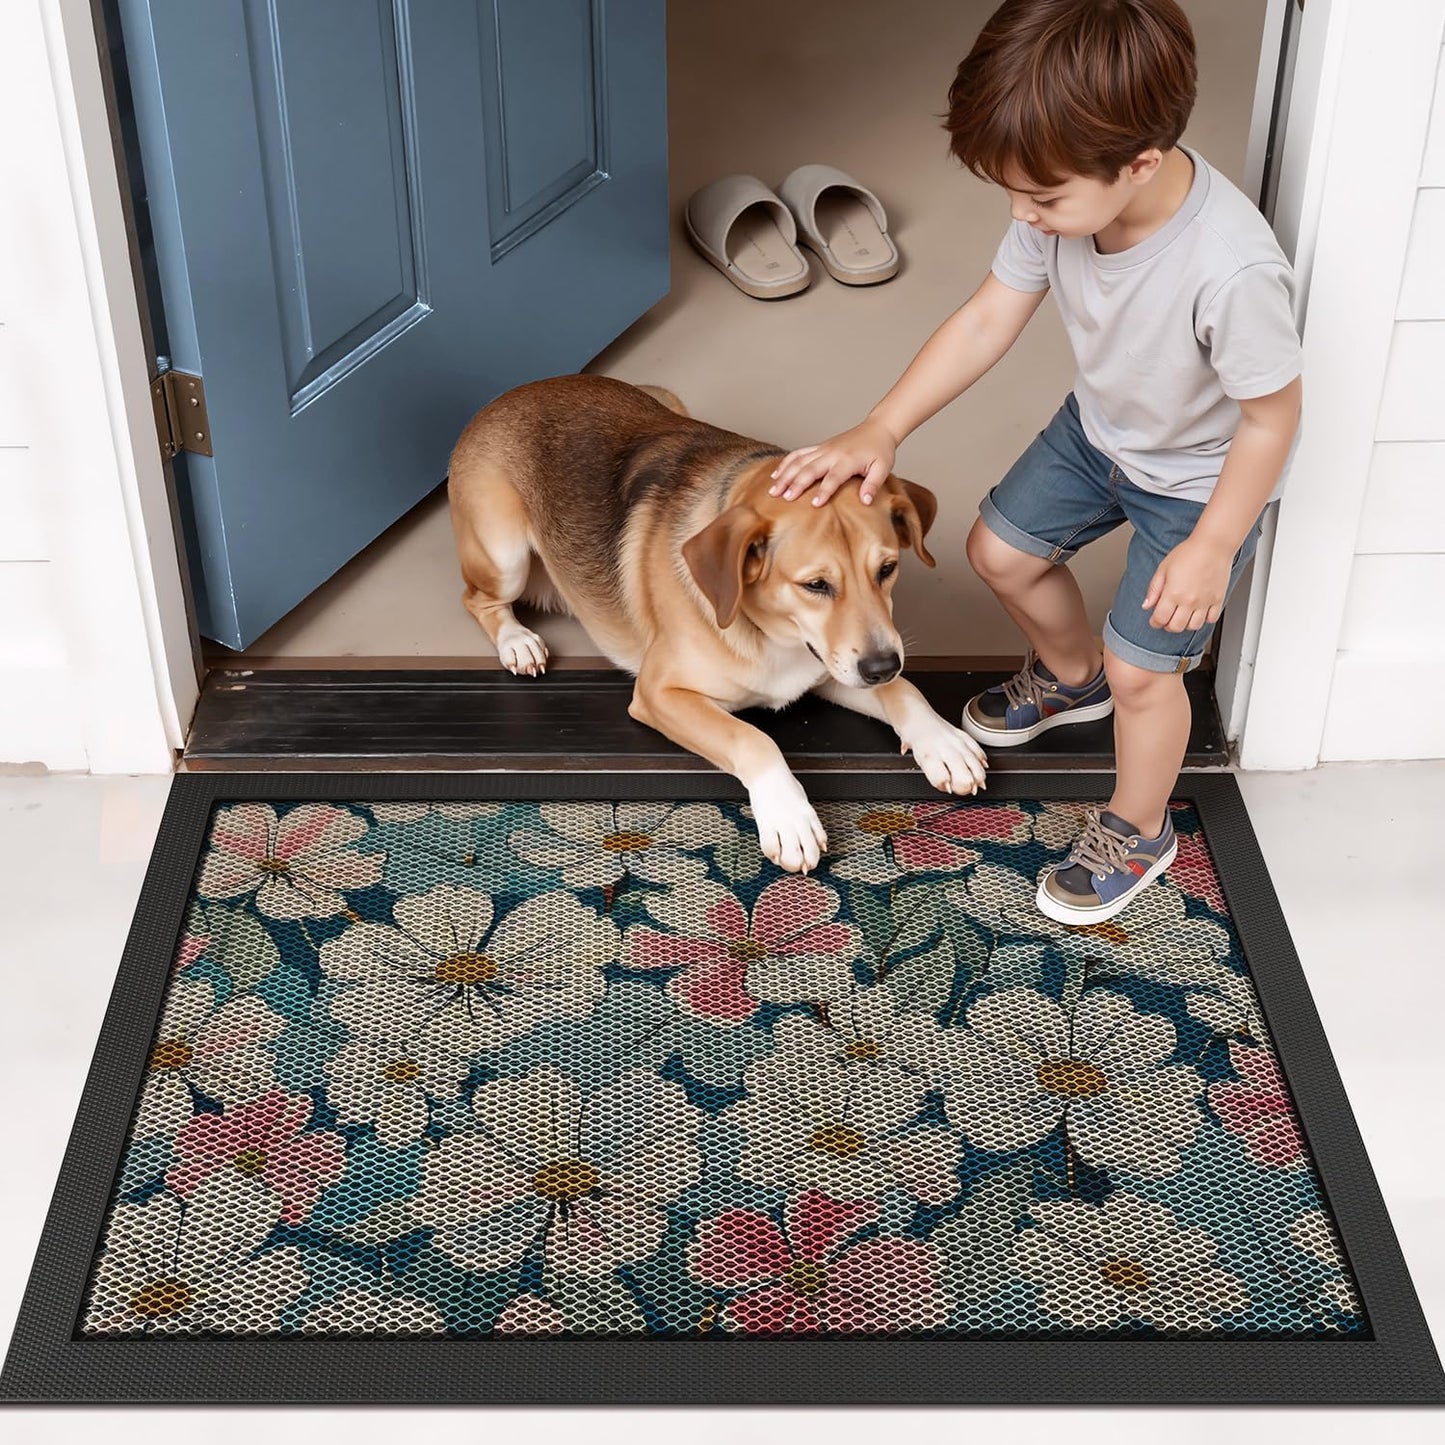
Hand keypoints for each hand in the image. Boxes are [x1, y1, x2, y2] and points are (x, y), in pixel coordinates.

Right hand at [768, 419, 897, 505]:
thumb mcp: (883, 468)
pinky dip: (785, 463)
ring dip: (785, 475)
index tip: (814, 504)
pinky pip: (798, 453)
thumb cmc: (880, 451)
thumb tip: (865, 501)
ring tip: (773, 490)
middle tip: (784, 498)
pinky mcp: (819, 447)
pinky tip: (775, 474)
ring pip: (799, 461)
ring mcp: (823, 449)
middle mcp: (832, 453)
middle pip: (809, 469)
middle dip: (796, 484)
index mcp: (847, 460)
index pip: (833, 478)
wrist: (877, 429)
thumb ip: (873, 484)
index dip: (824, 491)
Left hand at [1143, 536, 1233, 631]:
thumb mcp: (1163, 568)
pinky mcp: (1218, 599)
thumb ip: (1154, 589)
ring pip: (1194, 626)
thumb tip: (1146, 605)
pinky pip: (1211, 619)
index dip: (1154, 622)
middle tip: (1167, 618)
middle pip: (1176, 627)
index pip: (1160, 619)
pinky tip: (1199, 611)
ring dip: (1185, 624)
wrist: (1213, 545)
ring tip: (1182, 615)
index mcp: (1173, 593)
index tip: (1154, 620)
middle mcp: (1189, 601)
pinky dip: (1204, 619)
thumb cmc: (1189, 553)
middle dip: (1168, 625)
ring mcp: (1205, 602)